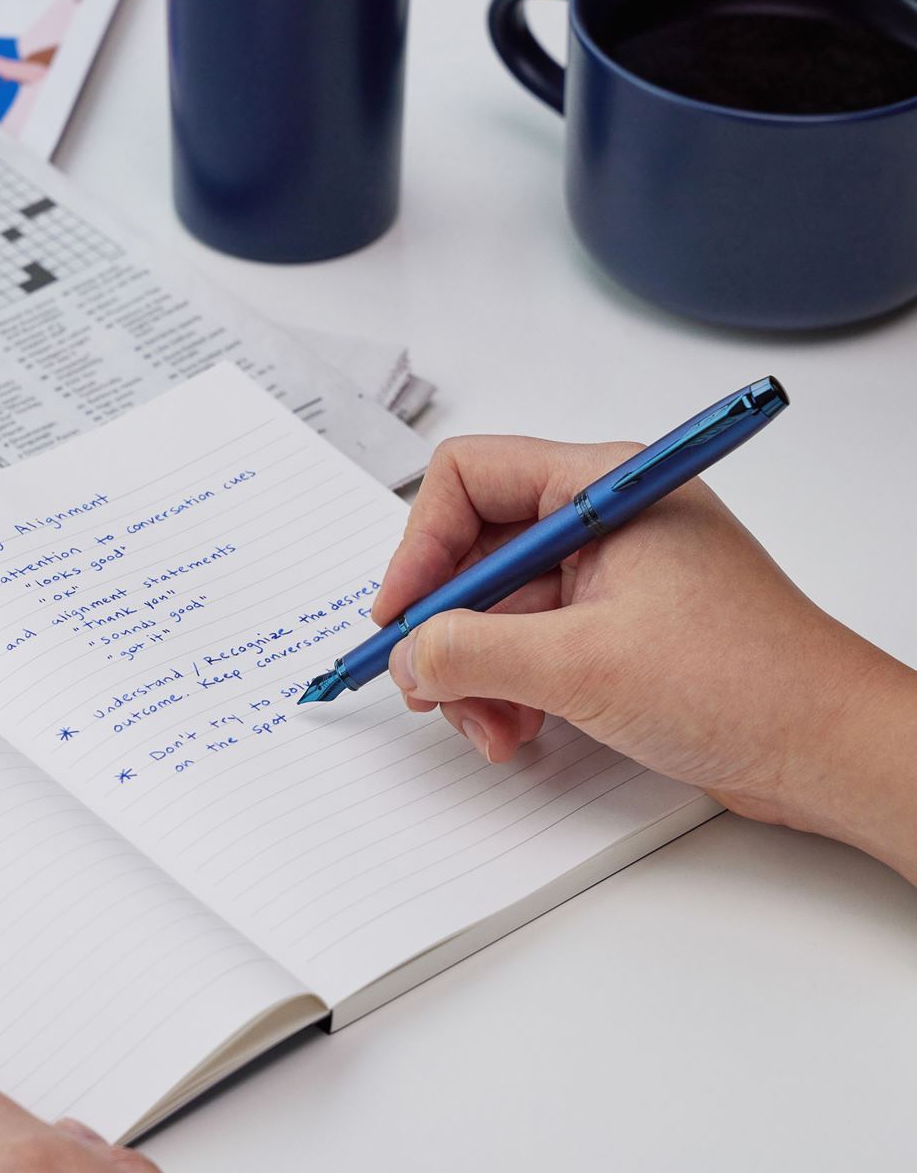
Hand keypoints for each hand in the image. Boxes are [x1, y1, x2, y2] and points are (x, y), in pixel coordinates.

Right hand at [374, 436, 916, 880]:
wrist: (829, 750)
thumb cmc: (746, 684)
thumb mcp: (582, 665)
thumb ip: (473, 653)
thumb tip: (407, 652)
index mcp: (603, 488)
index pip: (469, 478)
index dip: (420, 546)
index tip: (399, 616)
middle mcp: (601, 521)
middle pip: (474, 552)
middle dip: (446, 628)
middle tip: (426, 686)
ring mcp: (608, 577)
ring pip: (496, 608)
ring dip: (475, 671)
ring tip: (489, 728)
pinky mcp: (613, 627)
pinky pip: (529, 643)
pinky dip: (508, 687)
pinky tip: (519, 731)